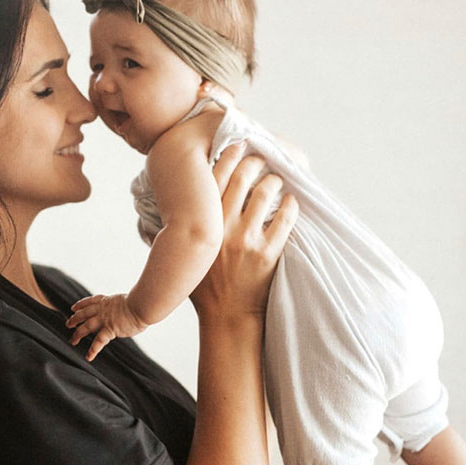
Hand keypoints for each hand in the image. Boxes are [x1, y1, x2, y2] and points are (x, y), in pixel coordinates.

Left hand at [67, 293, 147, 360]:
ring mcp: (104, 319)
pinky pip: (98, 341)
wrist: (142, 304)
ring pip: (86, 327)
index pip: (90, 302)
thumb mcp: (127, 300)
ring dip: (77, 334)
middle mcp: (103, 309)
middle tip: (68, 323)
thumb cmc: (141, 302)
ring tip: (72, 341)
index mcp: (107, 301)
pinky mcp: (110, 329)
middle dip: (74, 319)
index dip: (80, 305)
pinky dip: (93, 350)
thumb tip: (127, 310)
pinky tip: (89, 357)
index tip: (73, 308)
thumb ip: (122, 306)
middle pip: (84, 313)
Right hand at [190, 143, 297, 321]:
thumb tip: (175, 203)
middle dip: (253, 161)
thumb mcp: (185, 255)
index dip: (227, 156)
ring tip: (275, 179)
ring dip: (273, 180)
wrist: (226, 318)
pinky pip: (285, 219)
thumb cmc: (204, 287)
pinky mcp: (269, 253)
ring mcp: (247, 241)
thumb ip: (180, 230)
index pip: (214, 178)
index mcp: (201, 226)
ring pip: (265, 193)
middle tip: (259, 159)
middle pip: (242, 178)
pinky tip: (290, 201)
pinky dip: (290, 205)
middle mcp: (223, 229)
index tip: (236, 146)